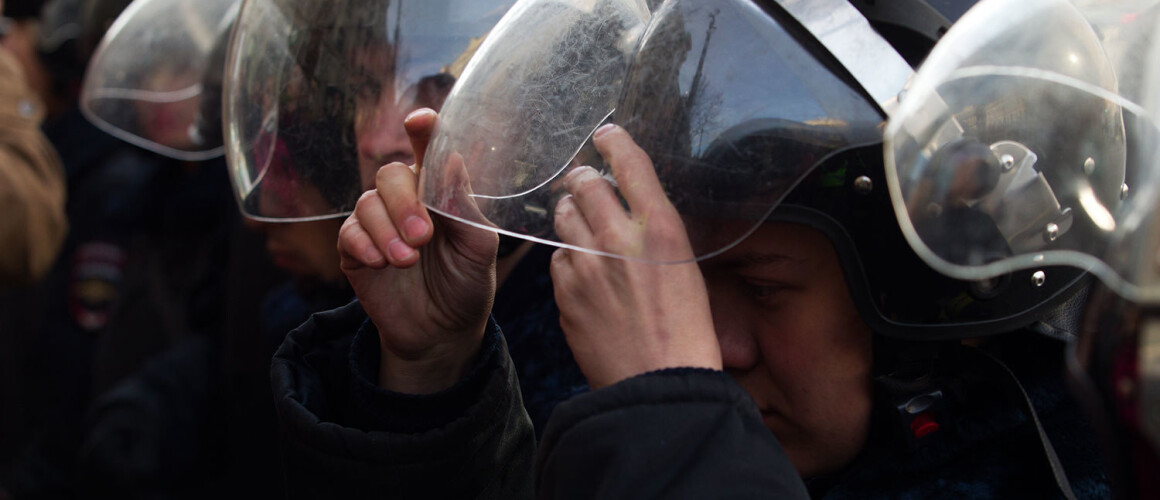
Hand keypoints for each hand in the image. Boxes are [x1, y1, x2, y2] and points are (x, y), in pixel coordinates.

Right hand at [338, 108, 498, 393]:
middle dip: (404, 203)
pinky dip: (364, 245)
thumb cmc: (467, 282)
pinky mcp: (355, 250)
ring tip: (407, 260)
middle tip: (423, 236)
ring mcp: (378, 223)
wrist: (444, 331)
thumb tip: (452, 159)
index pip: (428, 149)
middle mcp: (406, 200)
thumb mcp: (478, 247)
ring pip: (367, 203)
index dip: (423, 130)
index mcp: (439, 190)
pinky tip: (381, 263)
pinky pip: (349, 233)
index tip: (420, 120)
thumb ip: (464, 206)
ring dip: (386, 231)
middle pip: (390, 174)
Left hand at [549, 124, 720, 388]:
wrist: (662, 386)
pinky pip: (557, 261)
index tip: (605, 134)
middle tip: (582, 183)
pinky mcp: (564, 293)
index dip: (613, 142)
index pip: (630, 163)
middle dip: (581, 180)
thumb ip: (654, 235)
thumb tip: (630, 213)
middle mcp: (619, 239)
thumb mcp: (685, 269)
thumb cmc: (686, 332)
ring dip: (570, 216)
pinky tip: (583, 277)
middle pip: (584, 184)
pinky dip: (567, 261)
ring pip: (562, 218)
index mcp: (660, 228)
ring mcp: (587, 266)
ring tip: (582, 228)